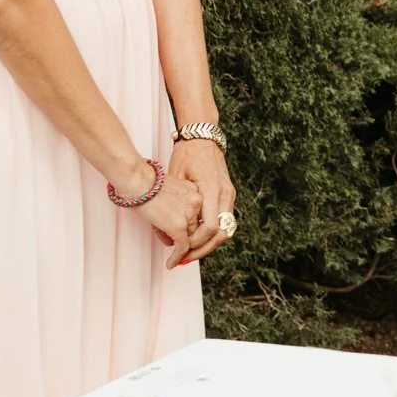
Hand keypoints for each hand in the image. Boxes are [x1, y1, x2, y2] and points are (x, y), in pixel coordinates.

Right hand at [114, 162, 204, 269]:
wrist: (138, 181)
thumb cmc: (145, 184)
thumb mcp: (167, 195)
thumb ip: (175, 212)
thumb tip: (172, 239)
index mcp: (196, 191)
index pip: (198, 215)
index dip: (191, 229)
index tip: (185, 238)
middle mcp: (197, 201)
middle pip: (195, 228)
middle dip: (186, 240)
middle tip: (179, 252)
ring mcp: (189, 214)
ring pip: (189, 239)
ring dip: (180, 249)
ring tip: (172, 257)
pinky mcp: (179, 225)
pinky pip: (182, 247)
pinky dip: (177, 258)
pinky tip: (170, 264)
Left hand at [169, 138, 237, 263]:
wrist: (203, 137)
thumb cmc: (186, 154)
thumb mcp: (175, 179)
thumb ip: (174, 207)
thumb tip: (166, 235)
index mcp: (212, 190)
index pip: (210, 228)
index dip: (196, 244)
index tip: (181, 252)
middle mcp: (225, 194)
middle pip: (221, 234)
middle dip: (203, 250)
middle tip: (185, 259)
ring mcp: (229, 194)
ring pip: (225, 230)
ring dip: (209, 244)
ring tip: (190, 252)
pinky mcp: (228, 194)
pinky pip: (224, 220)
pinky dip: (212, 233)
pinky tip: (197, 238)